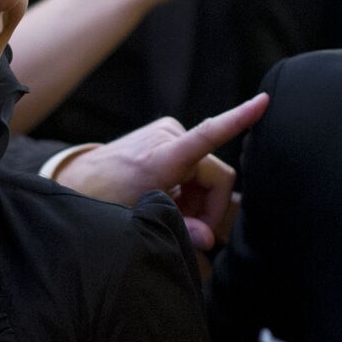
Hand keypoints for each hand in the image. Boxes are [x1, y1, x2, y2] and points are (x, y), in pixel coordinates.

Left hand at [54, 94, 269, 249]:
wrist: (78, 180)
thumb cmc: (103, 198)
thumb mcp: (141, 219)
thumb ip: (179, 229)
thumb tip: (208, 239)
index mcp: (163, 156)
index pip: (208, 134)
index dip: (238, 119)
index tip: (263, 102)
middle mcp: (169, 138)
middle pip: (216, 178)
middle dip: (207, 209)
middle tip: (189, 232)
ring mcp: (169, 134)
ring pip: (207, 177)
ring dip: (196, 203)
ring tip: (171, 216)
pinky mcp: (168, 137)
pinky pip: (196, 169)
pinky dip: (188, 192)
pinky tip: (169, 202)